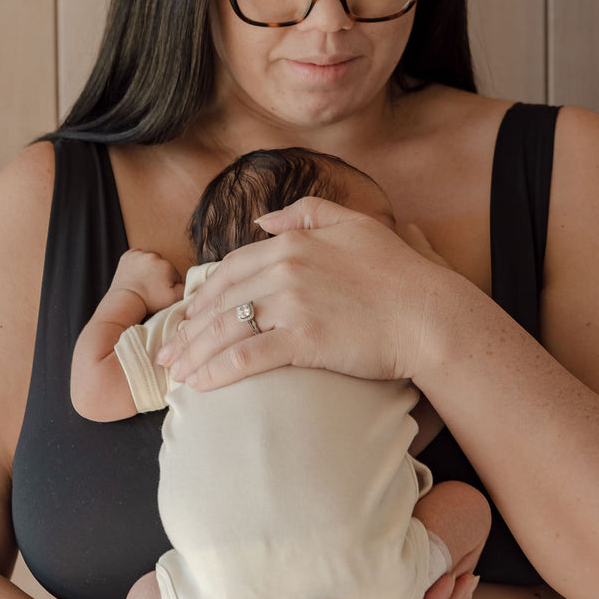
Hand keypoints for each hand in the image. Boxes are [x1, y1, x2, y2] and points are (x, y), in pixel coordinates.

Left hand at [109, 249, 183, 315]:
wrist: (125, 301)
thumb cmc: (149, 302)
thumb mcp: (174, 299)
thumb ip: (187, 289)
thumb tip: (192, 282)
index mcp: (166, 265)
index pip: (174, 274)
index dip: (169, 284)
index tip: (162, 292)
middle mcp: (153, 256)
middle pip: (162, 266)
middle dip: (159, 275)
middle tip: (152, 288)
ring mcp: (139, 254)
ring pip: (150, 261)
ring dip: (149, 269)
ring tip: (144, 282)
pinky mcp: (128, 255)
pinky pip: (137, 256)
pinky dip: (137, 263)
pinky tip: (137, 274)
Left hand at [157, 197, 444, 389]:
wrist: (429, 315)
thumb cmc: (399, 274)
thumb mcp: (356, 224)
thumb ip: (309, 211)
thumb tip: (265, 220)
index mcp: (293, 241)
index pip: (231, 269)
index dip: (205, 295)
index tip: (191, 316)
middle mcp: (285, 268)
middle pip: (221, 301)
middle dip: (189, 330)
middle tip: (170, 352)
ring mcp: (292, 304)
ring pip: (226, 330)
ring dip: (194, 354)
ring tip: (176, 375)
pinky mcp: (303, 340)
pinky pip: (246, 358)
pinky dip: (217, 372)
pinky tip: (200, 386)